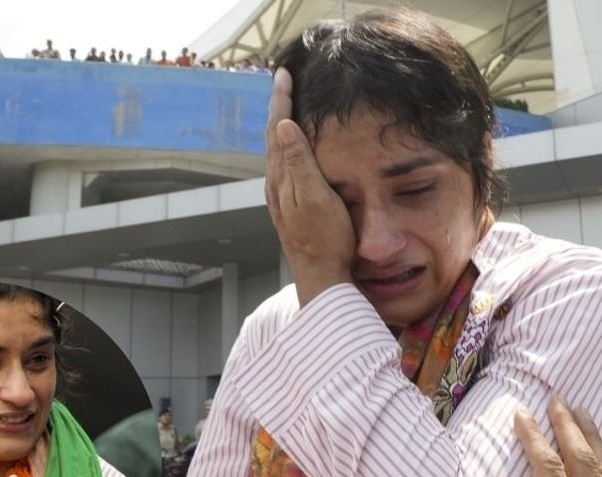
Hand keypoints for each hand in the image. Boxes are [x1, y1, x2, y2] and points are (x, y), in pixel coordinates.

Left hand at [264, 67, 353, 306]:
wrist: (322, 277)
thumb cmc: (327, 240)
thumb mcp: (316, 198)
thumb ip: (300, 163)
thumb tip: (284, 127)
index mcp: (282, 178)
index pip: (279, 129)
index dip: (281, 101)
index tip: (284, 75)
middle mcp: (276, 185)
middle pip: (274, 137)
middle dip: (278, 108)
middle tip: (282, 81)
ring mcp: (280, 198)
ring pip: (276, 152)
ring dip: (279, 126)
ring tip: (284, 106)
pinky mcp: (288, 208)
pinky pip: (282, 166)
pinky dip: (285, 147)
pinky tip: (290, 149)